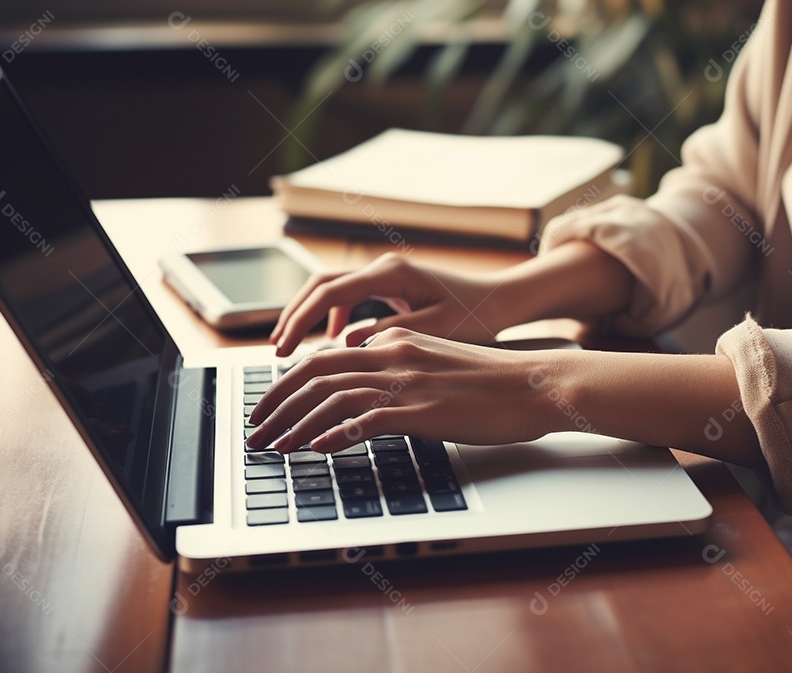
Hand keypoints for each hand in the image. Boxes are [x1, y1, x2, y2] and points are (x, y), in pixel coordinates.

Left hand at [247, 328, 562, 452]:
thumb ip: (400, 365)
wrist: (537, 384)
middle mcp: (394, 354)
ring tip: (272, 448)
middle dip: (275, 402)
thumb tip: (367, 388)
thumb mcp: (436, 361)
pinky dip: (335, 435)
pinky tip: (316, 451)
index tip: (270, 406)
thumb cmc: (493, 380)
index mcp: (395, 341)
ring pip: (332, 396)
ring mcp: (407, 382)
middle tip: (254, 430)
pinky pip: (366, 420)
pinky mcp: (424, 410)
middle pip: (315, 372)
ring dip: (294, 424)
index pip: (325, 357)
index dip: (288, 382)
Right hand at [269, 252, 510, 356]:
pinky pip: (351, 297)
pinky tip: (335, 341)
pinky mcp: (393, 286)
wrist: (503, 300)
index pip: (329, 293)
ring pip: (333, 289)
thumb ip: (390, 334)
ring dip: (311, 315)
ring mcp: (387, 275)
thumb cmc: (478, 315)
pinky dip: (335, 317)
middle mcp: (384, 268)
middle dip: (295, 316)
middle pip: (321, 285)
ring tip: (294, 348)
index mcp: (391, 274)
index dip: (301, 320)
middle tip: (277, 350)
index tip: (283, 349)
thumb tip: (348, 343)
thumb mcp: (435, 330)